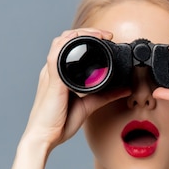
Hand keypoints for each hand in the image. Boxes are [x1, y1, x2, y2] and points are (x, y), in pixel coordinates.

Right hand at [3, 28, 129, 168]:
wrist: (44, 137)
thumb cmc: (59, 123)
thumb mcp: (88, 105)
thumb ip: (106, 95)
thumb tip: (124, 88)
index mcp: (59, 74)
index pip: (70, 47)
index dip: (87, 38)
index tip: (106, 38)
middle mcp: (53, 70)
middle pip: (66, 39)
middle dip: (86, 32)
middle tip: (106, 35)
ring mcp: (50, 74)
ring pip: (61, 42)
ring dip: (80, 34)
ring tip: (99, 35)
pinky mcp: (52, 80)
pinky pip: (57, 56)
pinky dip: (69, 46)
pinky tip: (83, 44)